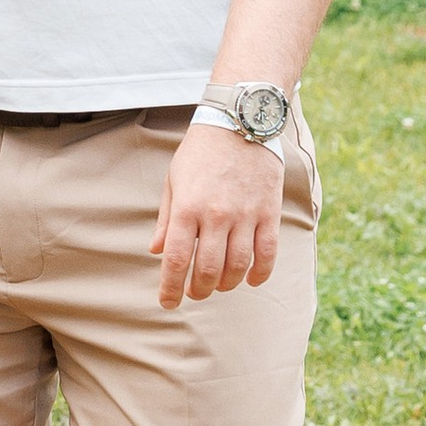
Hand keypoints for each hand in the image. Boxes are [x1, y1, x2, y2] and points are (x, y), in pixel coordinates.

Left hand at [151, 124, 284, 307]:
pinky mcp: (268, 212)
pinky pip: (267, 253)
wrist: (239, 122)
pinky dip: (260, 273)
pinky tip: (251, 280)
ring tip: (219, 285)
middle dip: (198, 289)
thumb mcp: (174, 181)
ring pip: (238, 266)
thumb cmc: (200, 153)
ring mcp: (245, 215)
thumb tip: (156, 251)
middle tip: (194, 293)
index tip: (167, 303)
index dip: (171, 287)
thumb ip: (167, 219)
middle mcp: (216, 215)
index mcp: (187, 207)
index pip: (177, 260)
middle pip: (207, 269)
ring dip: (227, 284)